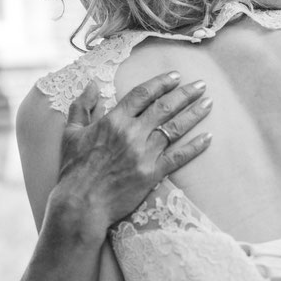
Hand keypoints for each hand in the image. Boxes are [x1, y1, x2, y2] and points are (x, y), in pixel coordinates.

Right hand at [54, 72, 211, 236]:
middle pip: (164, 107)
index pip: (142, 94)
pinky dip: (195, 147)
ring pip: (174, 128)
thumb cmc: (74, 170)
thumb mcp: (71, 133)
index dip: (160, 83)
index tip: (175, 76)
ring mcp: (144, 154)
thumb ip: (81, 106)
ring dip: (194, 114)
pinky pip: (178, 157)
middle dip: (185, 93)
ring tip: (209, 103)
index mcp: (113, 121)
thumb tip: (92, 84)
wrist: (81, 203)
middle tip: (200, 85)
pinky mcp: (152, 174)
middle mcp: (132, 133)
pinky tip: (208, 137)